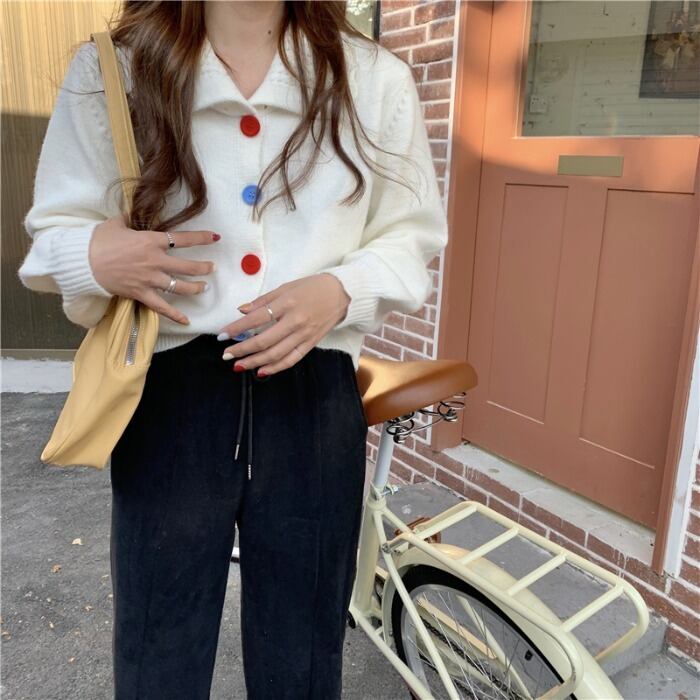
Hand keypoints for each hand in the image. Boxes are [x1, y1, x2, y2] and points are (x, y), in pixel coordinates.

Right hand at [89, 213, 220, 324]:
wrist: (83, 261)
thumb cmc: (98, 240)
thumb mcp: (116, 223)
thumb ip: (129, 220)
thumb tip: (131, 213)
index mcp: (151, 241)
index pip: (182, 239)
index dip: (201, 238)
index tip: (214, 238)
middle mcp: (155, 261)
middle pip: (188, 266)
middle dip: (203, 268)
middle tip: (212, 268)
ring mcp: (150, 279)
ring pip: (180, 287)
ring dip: (195, 288)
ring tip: (203, 287)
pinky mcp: (141, 293)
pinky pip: (162, 307)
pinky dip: (175, 315)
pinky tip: (187, 321)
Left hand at [218, 273, 350, 375]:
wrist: (342, 294)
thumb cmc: (312, 287)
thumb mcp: (286, 287)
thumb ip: (263, 301)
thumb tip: (242, 311)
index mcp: (287, 303)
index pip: (256, 318)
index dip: (237, 328)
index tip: (222, 335)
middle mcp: (295, 321)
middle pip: (264, 341)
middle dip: (242, 350)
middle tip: (226, 355)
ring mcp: (304, 334)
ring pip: (276, 354)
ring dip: (255, 362)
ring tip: (239, 365)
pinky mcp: (311, 343)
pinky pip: (291, 359)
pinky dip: (275, 367)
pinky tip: (261, 371)